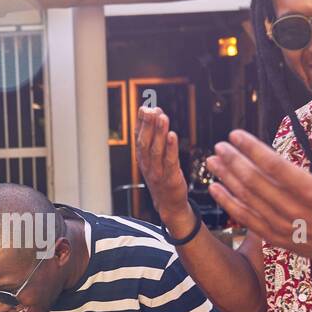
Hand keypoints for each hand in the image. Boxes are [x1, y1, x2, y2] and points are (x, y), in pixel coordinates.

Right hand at [135, 108, 191, 230]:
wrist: (169, 204)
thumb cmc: (163, 178)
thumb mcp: (154, 159)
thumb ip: (154, 139)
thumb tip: (156, 114)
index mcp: (142, 159)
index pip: (138, 138)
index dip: (140, 123)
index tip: (144, 108)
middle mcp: (147, 165)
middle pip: (145, 142)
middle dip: (148, 125)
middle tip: (151, 110)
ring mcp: (158, 172)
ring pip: (156, 150)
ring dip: (159, 133)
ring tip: (162, 117)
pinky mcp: (170, 179)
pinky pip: (169, 161)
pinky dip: (170, 148)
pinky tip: (172, 135)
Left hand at [206, 126, 311, 277]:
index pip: (274, 165)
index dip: (252, 149)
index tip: (236, 135)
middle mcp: (293, 209)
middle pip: (254, 181)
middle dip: (233, 161)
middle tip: (219, 145)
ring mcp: (281, 225)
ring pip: (246, 198)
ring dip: (226, 178)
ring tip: (212, 161)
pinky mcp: (275, 237)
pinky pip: (246, 219)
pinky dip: (228, 203)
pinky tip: (216, 189)